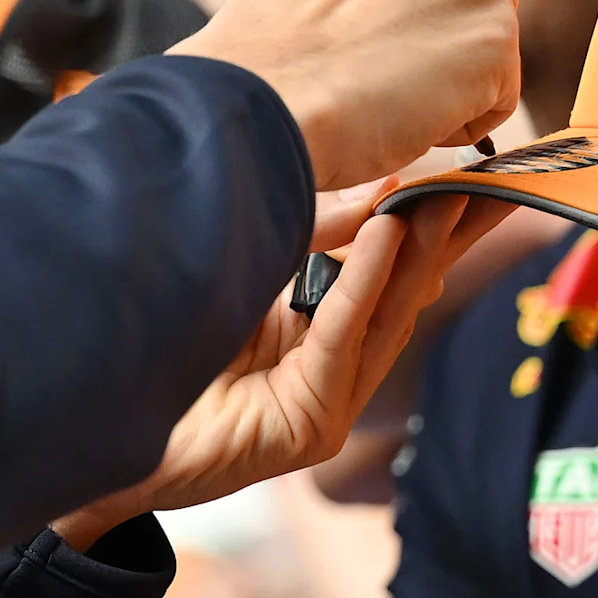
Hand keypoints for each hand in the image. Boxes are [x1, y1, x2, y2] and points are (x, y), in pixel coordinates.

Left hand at [55, 187, 494, 546]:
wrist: (100, 427)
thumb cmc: (161, 347)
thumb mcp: (246, 272)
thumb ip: (308, 234)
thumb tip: (378, 182)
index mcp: (321, 331)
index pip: (394, 269)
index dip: (437, 220)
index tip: (477, 168)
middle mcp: (334, 370)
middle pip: (409, 292)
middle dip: (454, 234)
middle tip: (497, 177)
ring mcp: (327, 404)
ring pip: (387, 314)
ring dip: (421, 249)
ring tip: (450, 193)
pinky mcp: (308, 428)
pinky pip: (343, 340)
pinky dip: (366, 284)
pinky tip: (390, 235)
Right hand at [173, 0, 518, 189]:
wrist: (267, 99)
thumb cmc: (267, 48)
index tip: (366, 15)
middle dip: (435, 24)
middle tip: (378, 60)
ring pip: (485, 37)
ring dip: (443, 74)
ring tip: (378, 87)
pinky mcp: (500, 34)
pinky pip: (496, 92)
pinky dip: (456, 119)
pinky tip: (401, 114)